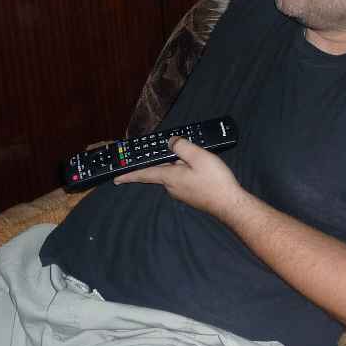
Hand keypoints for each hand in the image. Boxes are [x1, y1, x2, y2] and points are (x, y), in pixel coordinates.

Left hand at [114, 136, 244, 218]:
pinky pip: (185, 181)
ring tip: (203, 162)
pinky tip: (205, 171)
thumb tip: (171, 142)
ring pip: (176, 175)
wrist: (230, 204)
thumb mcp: (199, 156)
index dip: (129, 175)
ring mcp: (182, 194)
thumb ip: (182, 147)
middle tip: (190, 154)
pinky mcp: (191, 197)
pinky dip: (191, 173)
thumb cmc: (214, 180)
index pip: (145, 174)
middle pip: (164, 170)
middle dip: (173, 161)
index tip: (115, 179)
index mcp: (169, 177)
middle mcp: (172, 188)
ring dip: (184, 167)